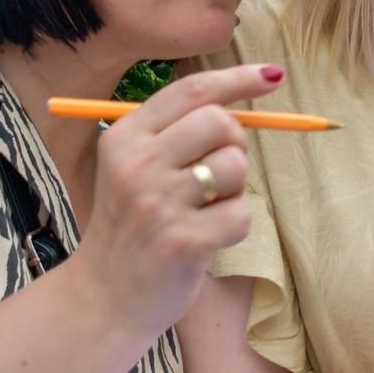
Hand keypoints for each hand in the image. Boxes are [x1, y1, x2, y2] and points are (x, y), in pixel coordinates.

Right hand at [67, 63, 280, 335]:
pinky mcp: (183, 242)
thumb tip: (246, 99)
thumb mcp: (133, 168)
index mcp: (125, 137)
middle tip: (219, 172)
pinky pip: (241, 213)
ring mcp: (158, 203)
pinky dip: (235, 225)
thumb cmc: (132, 226)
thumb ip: (177, 132)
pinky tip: (207, 239)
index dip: (237, 79)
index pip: (191, 91)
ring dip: (235, 188)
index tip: (271, 74)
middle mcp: (137, 164)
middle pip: (219, 122)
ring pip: (236, 166)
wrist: (102, 298)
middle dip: (235, 143)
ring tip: (207, 210)